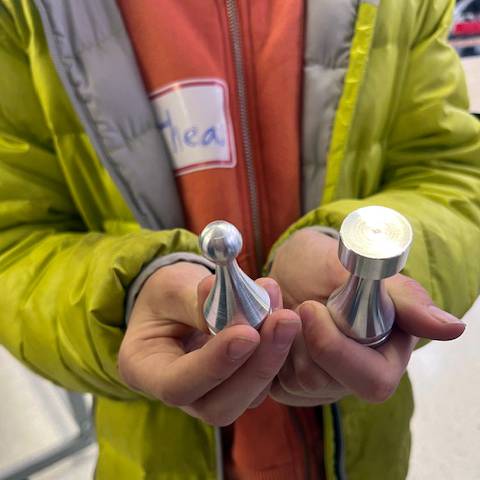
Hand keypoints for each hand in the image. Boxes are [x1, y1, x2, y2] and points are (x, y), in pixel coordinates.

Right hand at [118, 262, 300, 425]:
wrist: (175, 302)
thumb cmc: (165, 295)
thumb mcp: (170, 287)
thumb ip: (197, 300)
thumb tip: (235, 305)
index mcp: (147, 370)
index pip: (178, 386)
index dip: (215, 365)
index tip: (248, 334)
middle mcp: (180, 393)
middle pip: (220, 405)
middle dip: (257, 366)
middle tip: (284, 322)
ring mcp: (211, 394)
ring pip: (249, 396)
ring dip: (273, 355)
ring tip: (285, 314)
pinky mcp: (238, 385)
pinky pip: (263, 378)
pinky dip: (276, 348)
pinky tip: (281, 313)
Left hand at [269, 229, 465, 405]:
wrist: (293, 271)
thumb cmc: (329, 266)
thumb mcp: (361, 272)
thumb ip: (402, 299)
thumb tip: (452, 328)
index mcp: (383, 356)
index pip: (371, 381)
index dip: (337, 348)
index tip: (311, 308)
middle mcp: (350, 378)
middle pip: (321, 381)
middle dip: (299, 338)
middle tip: (293, 301)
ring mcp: (316, 385)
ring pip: (290, 379)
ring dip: (278, 336)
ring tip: (283, 304)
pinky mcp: (285, 383)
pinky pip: (264, 377)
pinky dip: (261, 345)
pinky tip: (269, 322)